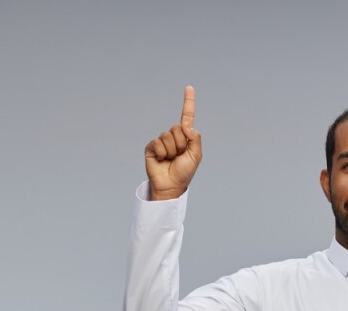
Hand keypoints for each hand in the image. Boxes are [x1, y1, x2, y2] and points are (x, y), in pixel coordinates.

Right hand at [144, 85, 201, 199]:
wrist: (171, 186)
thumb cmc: (184, 172)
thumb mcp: (196, 155)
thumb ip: (194, 138)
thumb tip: (186, 125)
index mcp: (185, 137)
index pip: (186, 116)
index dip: (188, 102)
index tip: (189, 87)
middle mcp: (173, 137)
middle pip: (177, 128)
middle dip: (180, 144)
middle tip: (179, 156)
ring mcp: (162, 141)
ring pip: (168, 136)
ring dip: (172, 150)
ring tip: (171, 160)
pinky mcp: (152, 147)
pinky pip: (158, 143)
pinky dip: (162, 153)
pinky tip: (162, 160)